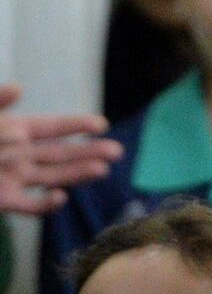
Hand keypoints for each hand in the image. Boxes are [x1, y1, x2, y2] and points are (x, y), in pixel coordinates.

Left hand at [0, 84, 122, 214]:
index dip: (76, 125)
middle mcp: (19, 155)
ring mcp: (13, 179)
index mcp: (14, 130)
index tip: (101, 123)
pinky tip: (62, 197)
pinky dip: (47, 204)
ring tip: (103, 170)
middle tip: (118, 151)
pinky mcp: (4, 202)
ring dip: (78, 174)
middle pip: (61, 153)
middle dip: (89, 152)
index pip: (53, 127)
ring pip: (54, 177)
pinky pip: (30, 206)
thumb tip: (20, 88)